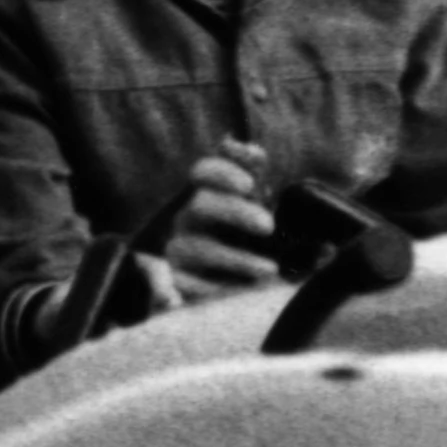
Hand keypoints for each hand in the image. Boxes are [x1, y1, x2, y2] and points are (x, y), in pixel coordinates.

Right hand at [165, 143, 280, 302]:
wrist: (237, 291)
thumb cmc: (255, 244)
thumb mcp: (265, 216)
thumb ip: (259, 179)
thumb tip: (252, 152)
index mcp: (208, 196)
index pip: (203, 172)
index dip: (222, 172)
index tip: (250, 185)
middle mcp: (188, 219)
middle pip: (201, 204)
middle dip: (236, 212)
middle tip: (268, 225)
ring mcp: (178, 250)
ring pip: (194, 247)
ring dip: (235, 258)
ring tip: (269, 269)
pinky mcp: (177, 283)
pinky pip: (185, 284)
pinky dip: (208, 288)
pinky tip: (234, 294)